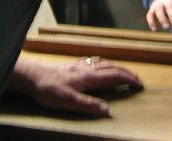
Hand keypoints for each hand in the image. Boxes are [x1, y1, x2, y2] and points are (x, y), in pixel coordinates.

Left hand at [8, 57, 142, 116]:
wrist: (32, 76)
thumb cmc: (48, 90)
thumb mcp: (68, 101)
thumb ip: (89, 105)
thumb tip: (108, 111)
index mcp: (89, 78)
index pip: (114, 77)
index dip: (128, 80)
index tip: (140, 85)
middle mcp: (87, 69)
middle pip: (112, 68)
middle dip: (126, 73)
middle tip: (137, 79)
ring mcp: (79, 66)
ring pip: (103, 63)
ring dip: (116, 67)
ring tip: (124, 71)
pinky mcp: (72, 66)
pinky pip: (93, 60)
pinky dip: (103, 62)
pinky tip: (99, 64)